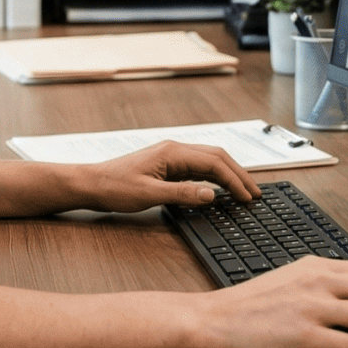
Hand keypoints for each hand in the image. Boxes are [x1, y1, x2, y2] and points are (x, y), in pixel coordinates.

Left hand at [74, 140, 262, 212]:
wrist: (92, 184)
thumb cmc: (115, 187)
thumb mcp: (149, 195)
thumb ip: (182, 194)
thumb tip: (212, 195)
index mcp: (173, 152)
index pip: (214, 162)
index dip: (234, 180)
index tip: (248, 197)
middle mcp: (175, 150)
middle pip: (217, 157)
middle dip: (238, 174)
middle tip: (255, 193)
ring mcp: (172, 157)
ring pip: (209, 161)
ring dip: (228, 175)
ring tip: (244, 191)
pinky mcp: (168, 166)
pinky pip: (198, 169)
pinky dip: (214, 178)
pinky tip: (220, 189)